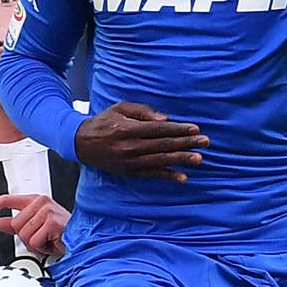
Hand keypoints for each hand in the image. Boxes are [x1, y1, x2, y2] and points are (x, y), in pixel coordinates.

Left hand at [0, 193, 68, 256]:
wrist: (82, 240)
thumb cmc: (61, 233)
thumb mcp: (34, 228)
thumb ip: (16, 224)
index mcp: (35, 201)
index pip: (7, 200)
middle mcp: (41, 202)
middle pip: (15, 223)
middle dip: (25, 236)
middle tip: (40, 238)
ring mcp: (47, 210)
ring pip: (23, 233)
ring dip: (34, 243)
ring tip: (47, 241)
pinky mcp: (52, 222)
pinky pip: (33, 240)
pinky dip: (41, 248)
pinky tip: (51, 244)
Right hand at [73, 101, 208, 180]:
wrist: (81, 143)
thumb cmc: (104, 121)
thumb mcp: (120, 108)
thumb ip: (143, 112)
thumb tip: (165, 119)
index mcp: (129, 128)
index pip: (159, 129)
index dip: (179, 128)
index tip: (196, 128)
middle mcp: (131, 146)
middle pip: (164, 145)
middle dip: (186, 143)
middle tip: (205, 142)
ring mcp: (130, 161)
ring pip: (161, 160)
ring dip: (181, 159)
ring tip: (199, 158)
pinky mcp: (129, 172)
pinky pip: (152, 174)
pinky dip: (168, 176)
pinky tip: (183, 177)